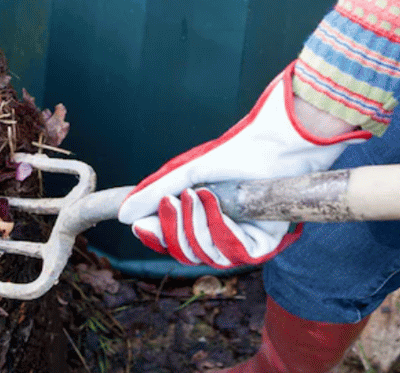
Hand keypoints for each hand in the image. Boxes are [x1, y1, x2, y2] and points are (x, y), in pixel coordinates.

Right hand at [117, 64, 371, 267]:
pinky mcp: (264, 243)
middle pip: (186, 252)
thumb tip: (123, 214)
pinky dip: (221, 229)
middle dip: (175, 229)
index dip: (156, 237)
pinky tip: (218, 205)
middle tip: (175, 201)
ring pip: (208, 256)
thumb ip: (155, 192)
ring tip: (200, 195)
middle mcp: (222, 231)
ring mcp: (243, 238)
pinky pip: (234, 254)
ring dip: (198, 226)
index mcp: (203, 216)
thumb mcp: (188, 171)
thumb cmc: (236, 152)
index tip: (139, 225)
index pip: (173, 241)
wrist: (275, 144)